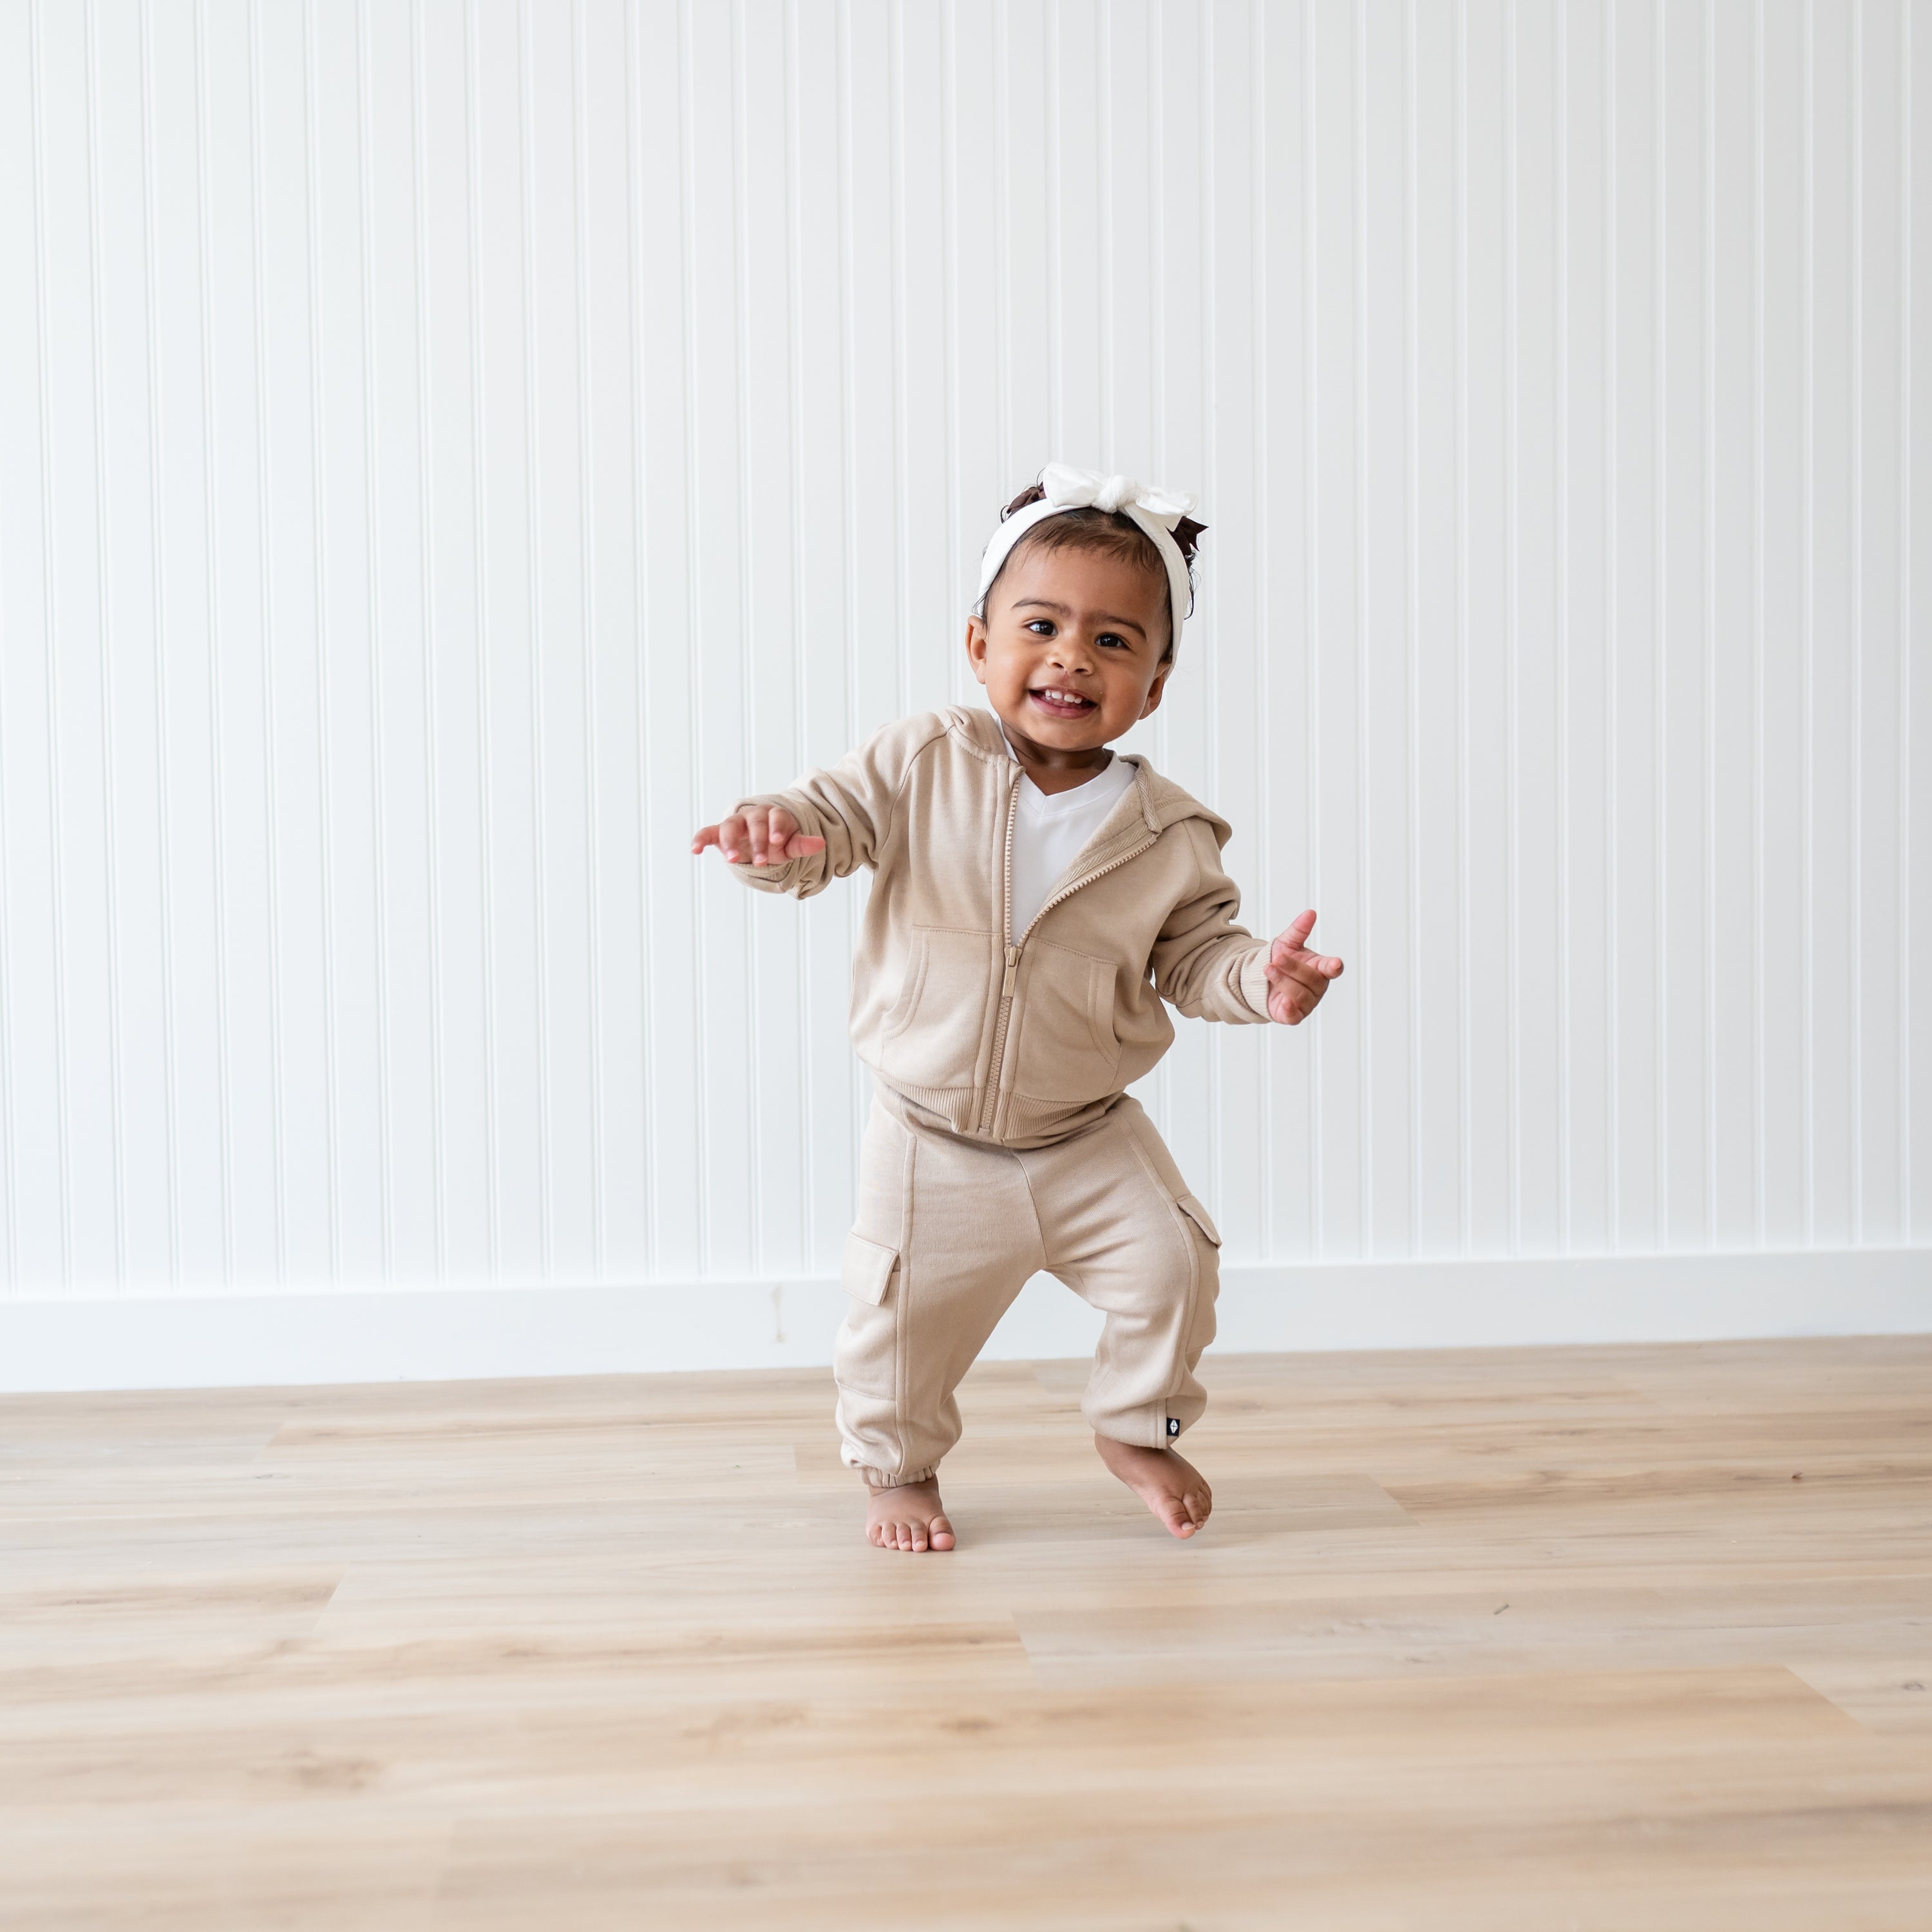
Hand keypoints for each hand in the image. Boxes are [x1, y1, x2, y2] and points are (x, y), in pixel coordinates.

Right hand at [690, 805, 826, 866]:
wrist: (758, 839)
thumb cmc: (776, 841)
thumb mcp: (790, 845)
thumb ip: (802, 844)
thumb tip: (820, 844)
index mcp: (773, 816)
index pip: (776, 818)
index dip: (776, 828)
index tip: (777, 842)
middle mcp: (753, 816)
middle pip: (754, 823)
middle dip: (757, 842)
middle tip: (761, 862)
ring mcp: (735, 824)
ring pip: (730, 826)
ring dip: (730, 842)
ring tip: (732, 859)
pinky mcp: (719, 833)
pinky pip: (707, 832)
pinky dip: (700, 839)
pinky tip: (695, 850)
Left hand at [1263, 909, 1342, 1024]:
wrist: (1263, 981)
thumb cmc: (1282, 961)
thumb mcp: (1287, 943)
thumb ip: (1298, 930)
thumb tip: (1310, 913)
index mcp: (1320, 968)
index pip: (1331, 968)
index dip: (1333, 966)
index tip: (1335, 964)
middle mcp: (1317, 987)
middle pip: (1310, 978)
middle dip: (1292, 967)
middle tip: (1276, 957)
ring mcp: (1308, 1003)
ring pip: (1299, 994)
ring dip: (1282, 981)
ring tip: (1267, 969)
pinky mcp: (1294, 1016)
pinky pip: (1294, 1015)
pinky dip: (1289, 1008)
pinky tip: (1282, 1002)